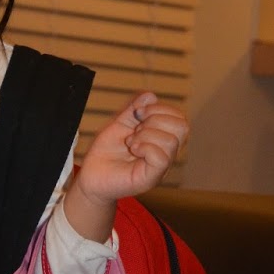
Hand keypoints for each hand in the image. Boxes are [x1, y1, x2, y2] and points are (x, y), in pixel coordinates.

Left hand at [64, 93, 188, 241]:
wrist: (91, 175)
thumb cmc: (107, 152)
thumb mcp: (120, 123)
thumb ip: (135, 108)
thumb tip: (151, 96)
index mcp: (162, 139)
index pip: (179, 118)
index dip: (160, 109)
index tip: (137, 113)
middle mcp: (166, 153)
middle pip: (182, 127)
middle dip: (155, 120)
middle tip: (136, 128)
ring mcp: (161, 167)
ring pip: (171, 141)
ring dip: (147, 134)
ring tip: (131, 142)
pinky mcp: (151, 178)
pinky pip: (162, 158)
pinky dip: (146, 147)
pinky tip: (133, 149)